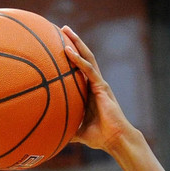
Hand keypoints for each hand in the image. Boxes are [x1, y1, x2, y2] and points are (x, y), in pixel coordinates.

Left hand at [61, 26, 130, 152]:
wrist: (115, 140)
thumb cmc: (100, 137)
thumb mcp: (79, 132)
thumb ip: (68, 128)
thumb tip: (53, 135)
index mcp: (91, 92)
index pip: (80, 69)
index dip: (72, 57)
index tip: (59, 46)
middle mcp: (96, 84)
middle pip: (84, 58)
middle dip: (74, 42)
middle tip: (62, 30)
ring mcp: (99, 84)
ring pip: (87, 58)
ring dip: (76, 43)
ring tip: (65, 30)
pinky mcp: (102, 87)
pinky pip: (88, 69)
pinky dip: (78, 59)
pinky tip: (68, 50)